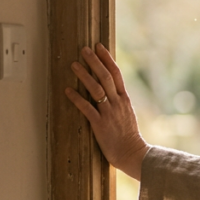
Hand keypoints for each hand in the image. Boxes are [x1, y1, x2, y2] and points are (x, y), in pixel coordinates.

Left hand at [66, 43, 149, 180]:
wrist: (132, 153)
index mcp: (125, 99)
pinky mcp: (100, 124)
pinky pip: (87, 108)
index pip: (117, 74)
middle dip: (95, 62)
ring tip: (74, 64)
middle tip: (84, 49)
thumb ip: (119, 102)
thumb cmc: (128, 137)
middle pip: (106, 77)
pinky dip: (77, 98)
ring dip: (84, 76)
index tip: (99, 46)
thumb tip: (110, 91)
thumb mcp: (127, 114)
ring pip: (96, 89)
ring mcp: (109, 113)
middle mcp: (118, 103)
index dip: (107, 59)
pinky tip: (67, 90)